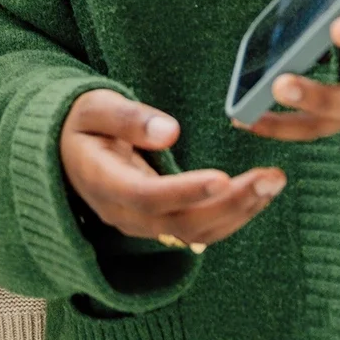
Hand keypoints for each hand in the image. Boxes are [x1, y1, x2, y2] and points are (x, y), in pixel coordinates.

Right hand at [59, 88, 285, 250]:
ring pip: (196, 232)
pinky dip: (232, 216)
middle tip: (270, 176)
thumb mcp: (94, 107)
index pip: (148, 197)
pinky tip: (258, 194)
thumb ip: (128, 118)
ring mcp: (142, 225)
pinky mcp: (159, 225)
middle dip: (231, 203)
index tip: (224, 175)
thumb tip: (170, 131)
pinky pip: (199, 231)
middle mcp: (123, 214)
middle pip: (181, 222)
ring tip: (274, 182)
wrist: (66, 150)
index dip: (187, 190)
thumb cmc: (81, 122)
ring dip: (240, 211)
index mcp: (103, 183)